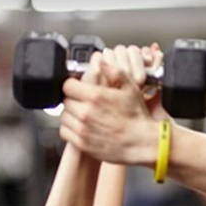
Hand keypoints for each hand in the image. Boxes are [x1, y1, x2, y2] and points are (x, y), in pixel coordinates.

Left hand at [59, 46, 159, 165]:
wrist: (142, 143)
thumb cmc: (138, 118)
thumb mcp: (131, 88)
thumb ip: (115, 72)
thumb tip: (102, 62)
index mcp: (96, 96)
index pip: (68, 85)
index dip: (73, 84)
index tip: (78, 87)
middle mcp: (86, 113)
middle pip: (65, 100)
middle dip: (73, 99)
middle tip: (83, 101)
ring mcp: (83, 129)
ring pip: (64, 116)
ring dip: (71, 114)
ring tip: (82, 114)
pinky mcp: (82, 143)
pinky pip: (65, 132)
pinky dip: (70, 128)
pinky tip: (81, 126)